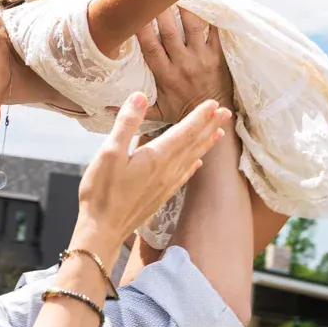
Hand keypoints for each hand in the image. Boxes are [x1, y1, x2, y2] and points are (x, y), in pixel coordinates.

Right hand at [71, 94, 231, 250]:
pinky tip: (197, 163)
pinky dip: (193, 166)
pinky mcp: (161, 196)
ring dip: (206, 144)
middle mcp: (167, 170)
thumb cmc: (102, 192)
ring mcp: (166, 184)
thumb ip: (126, 124)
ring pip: (192, 158)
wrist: (103, 229)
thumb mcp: (108, 152)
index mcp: (156, 156)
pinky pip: (183, 176)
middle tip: (226, 113)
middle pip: (193, 144)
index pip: (184, 131)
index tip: (213, 103)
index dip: (199, 116)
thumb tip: (140, 96)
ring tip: (219, 134)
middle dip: (209, 126)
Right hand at [137, 8, 231, 121]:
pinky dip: (210, 16)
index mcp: (165, 76)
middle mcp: (182, 64)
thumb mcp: (158, 113)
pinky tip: (204, 1)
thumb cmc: (183, 112)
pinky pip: (214, 32)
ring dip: (185, 9)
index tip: (134, 13)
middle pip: (170, 32)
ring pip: (192, 27)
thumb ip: (136, 108)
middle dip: (162, 11)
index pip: (150, 48)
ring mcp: (201, 58)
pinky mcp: (217, 55)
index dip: (141, 29)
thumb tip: (106, 108)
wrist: (213, 117)